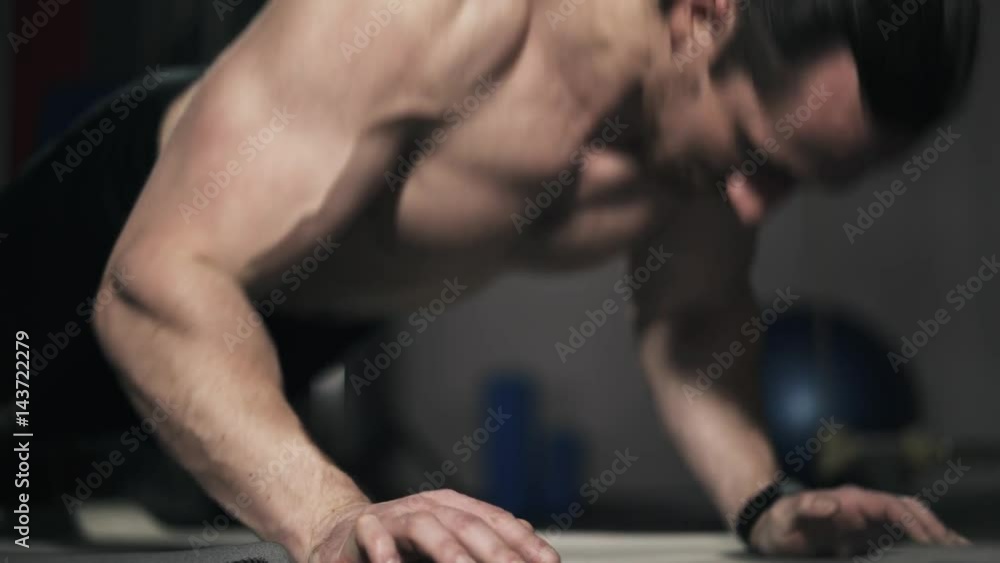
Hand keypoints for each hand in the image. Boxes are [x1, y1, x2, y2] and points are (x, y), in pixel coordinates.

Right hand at [307, 489, 560, 562]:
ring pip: (427, 527)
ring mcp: (395, 516)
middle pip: (469, 524)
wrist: (340, 534)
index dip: (524, 542)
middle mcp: (429, 508)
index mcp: (455, 509)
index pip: (497, 521)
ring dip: (449, 550)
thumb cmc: (401, 545)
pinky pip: (374, 535)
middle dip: (497, 552)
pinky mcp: (362, 530)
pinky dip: (385, 551)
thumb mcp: (447, 543)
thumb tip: (532, 548)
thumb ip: (483, 544)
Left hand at [749, 485, 970, 556]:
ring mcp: (865, 520)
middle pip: (907, 510)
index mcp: (850, 500)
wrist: (770, 528)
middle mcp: (862, 506)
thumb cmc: (779, 523)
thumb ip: (807, 508)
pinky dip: (917, 541)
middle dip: (933, 525)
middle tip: (956, 546)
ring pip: (907, 521)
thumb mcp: (787, 516)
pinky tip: (930, 552)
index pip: (891, 506)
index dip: (913, 521)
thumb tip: (834, 503)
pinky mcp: (863, 534)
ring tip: (955, 548)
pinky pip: (896, 535)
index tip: (932, 539)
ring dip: (931, 532)